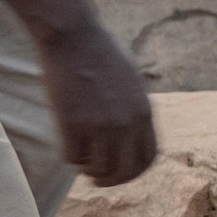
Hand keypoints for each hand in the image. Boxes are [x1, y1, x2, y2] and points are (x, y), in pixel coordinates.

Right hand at [35, 23, 156, 186]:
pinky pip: (73, 157)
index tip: (123, 173)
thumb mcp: (133, 82)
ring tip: (82, 162)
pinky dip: (71, 158)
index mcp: (145, 113)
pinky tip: (68, 148)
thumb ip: (136, 109)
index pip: (148, 158)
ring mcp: (99, 125)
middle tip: (99, 180)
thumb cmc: (101, 54)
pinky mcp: (72, 123)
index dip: (135, 171)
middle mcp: (126, 123)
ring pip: (98, 168)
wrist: (73, 36)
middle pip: (126, 170)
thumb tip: (134, 135)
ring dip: (89, 169)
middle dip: (113, 180)